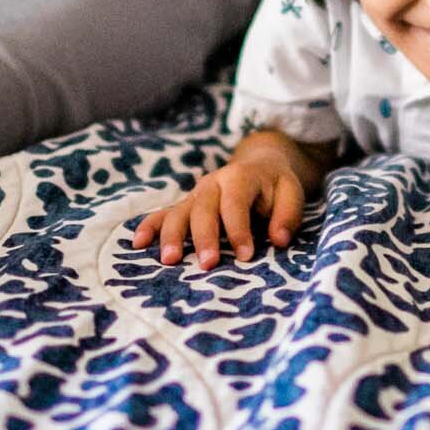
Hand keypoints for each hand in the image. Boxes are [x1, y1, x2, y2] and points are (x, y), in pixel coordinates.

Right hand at [132, 154, 305, 268]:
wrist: (258, 165)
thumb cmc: (276, 186)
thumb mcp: (292, 193)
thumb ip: (287, 215)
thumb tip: (279, 240)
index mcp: (239, 177)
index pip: (235, 204)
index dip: (239, 230)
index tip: (246, 256)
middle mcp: (213, 184)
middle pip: (203, 209)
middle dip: (204, 237)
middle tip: (207, 264)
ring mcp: (195, 195)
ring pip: (178, 213)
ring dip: (172, 236)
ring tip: (169, 260)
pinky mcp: (185, 205)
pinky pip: (162, 214)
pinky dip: (149, 227)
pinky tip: (137, 244)